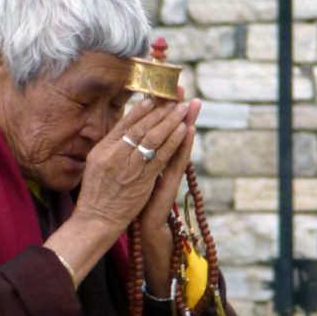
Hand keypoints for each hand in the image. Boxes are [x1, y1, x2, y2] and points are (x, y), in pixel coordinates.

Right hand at [72, 90, 195, 237]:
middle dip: (159, 111)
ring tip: (183, 108)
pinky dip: (173, 141)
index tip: (152, 98)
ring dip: (170, 121)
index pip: (124, 125)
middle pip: (141, 128)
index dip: (139, 110)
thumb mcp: (94, 164)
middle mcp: (115, 156)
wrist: (97, 218)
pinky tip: (183, 130)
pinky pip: (161, 156)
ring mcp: (130, 168)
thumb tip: (123, 130)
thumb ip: (109, 147)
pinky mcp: (143, 180)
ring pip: (153, 139)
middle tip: (174, 98)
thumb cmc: (95, 192)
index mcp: (102, 149)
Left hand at [137, 92, 200, 294]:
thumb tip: (130, 129)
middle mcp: (161, 165)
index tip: (172, 90)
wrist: (125, 226)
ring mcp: (166, 174)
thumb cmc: (125, 199)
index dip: (167, 110)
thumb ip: (134, 153)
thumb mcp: (128, 171)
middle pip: (172, 132)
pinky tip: (188, 130)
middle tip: (183, 89)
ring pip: (177, 144)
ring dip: (185, 123)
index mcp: (150, 159)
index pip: (161, 130)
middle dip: (176, 110)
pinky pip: (176, 163)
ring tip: (191, 103)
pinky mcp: (166, 186)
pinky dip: (183, 146)